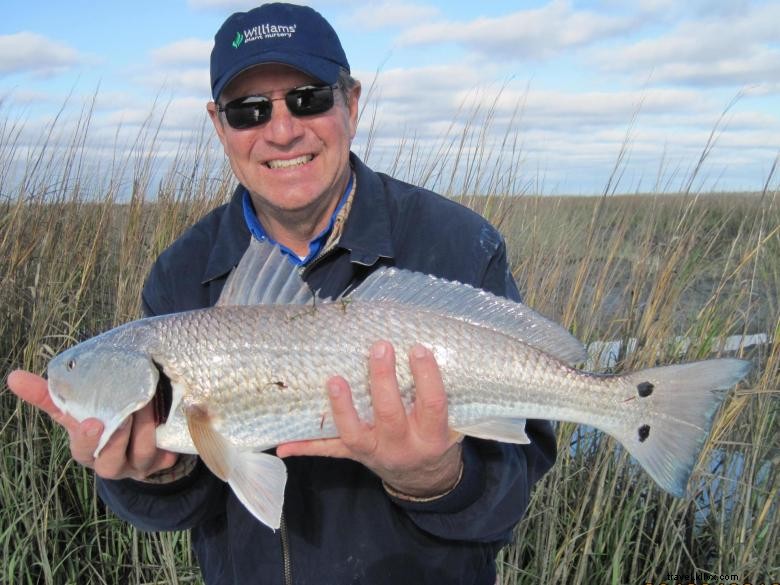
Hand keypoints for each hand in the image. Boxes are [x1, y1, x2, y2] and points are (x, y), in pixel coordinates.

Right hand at [6, 370, 177, 480]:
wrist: (130, 446)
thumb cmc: (97, 423)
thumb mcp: (75, 412)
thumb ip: (49, 395)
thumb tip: (13, 377)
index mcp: (87, 452)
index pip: (83, 450)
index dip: (87, 439)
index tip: (94, 423)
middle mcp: (111, 464)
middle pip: (111, 461)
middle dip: (120, 437)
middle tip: (128, 412)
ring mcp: (137, 466)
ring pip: (142, 455)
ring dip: (147, 430)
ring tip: (150, 403)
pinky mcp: (161, 463)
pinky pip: (169, 459)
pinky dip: (170, 449)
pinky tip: (172, 437)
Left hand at [276, 341, 463, 497]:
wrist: (424, 480)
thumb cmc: (435, 438)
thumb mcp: (450, 422)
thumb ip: (436, 393)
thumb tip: (424, 345)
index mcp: (431, 436)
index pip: (432, 405)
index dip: (426, 377)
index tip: (417, 349)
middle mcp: (402, 446)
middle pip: (390, 415)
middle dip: (382, 380)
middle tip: (380, 348)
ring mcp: (375, 453)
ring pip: (354, 434)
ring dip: (342, 408)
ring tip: (334, 380)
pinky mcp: (355, 455)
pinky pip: (329, 451)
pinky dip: (305, 448)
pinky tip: (283, 446)